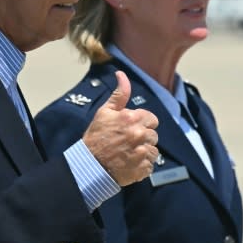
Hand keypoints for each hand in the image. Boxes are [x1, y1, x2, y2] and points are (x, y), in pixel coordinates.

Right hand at [82, 71, 158, 185]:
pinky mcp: (143, 168)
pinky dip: (142, 165)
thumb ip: (119, 94)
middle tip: (127, 142)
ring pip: (153, 150)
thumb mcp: (105, 112)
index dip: (142, 123)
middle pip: (153, 135)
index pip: (152, 119)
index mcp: (132, 118)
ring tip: (128, 153)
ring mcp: (142, 152)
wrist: (89, 165)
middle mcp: (139, 134)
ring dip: (144, 152)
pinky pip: (150, 165)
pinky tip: (130, 163)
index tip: (131, 128)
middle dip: (143, 138)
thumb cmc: (96, 137)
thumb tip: (121, 74)